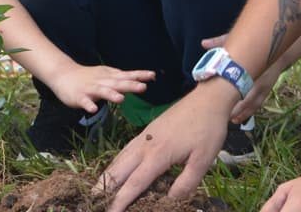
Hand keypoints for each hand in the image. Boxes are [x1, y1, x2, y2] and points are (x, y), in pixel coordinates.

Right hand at [48, 62, 154, 113]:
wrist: (63, 74)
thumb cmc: (88, 76)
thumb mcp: (106, 75)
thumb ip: (121, 79)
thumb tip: (140, 81)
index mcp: (109, 76)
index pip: (126, 75)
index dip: (139, 76)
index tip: (152, 76)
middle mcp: (101, 81)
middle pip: (117, 83)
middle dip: (130, 85)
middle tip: (143, 87)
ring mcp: (90, 89)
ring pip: (102, 91)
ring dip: (111, 95)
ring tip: (121, 99)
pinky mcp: (79, 96)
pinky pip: (84, 101)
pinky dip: (88, 105)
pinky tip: (92, 110)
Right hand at [96, 81, 236, 211]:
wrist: (207, 99)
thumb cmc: (207, 129)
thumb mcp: (203, 160)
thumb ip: (186, 183)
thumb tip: (170, 201)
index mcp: (158, 155)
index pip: (134, 183)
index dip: (121, 200)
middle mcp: (145, 145)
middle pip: (119, 170)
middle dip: (104, 187)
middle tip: (93, 201)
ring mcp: (144, 136)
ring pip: (119, 158)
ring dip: (107, 174)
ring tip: (98, 189)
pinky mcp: (147, 131)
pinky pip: (126, 150)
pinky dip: (116, 162)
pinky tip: (116, 167)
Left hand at [201, 34, 278, 122]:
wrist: (279, 49)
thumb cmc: (256, 44)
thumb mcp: (238, 40)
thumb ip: (220, 42)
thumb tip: (203, 43)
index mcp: (254, 70)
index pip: (240, 84)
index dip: (230, 94)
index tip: (218, 101)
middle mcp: (261, 81)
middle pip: (248, 99)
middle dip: (236, 108)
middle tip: (223, 115)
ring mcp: (265, 88)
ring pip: (253, 105)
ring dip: (242, 113)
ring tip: (230, 120)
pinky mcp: (266, 91)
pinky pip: (257, 104)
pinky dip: (248, 112)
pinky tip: (239, 118)